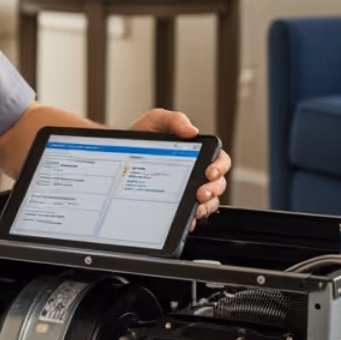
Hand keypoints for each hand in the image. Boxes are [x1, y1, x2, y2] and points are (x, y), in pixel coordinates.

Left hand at [128, 109, 231, 225]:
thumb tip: (192, 131)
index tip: (209, 172)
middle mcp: (197, 172)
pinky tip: (185, 219)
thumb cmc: (143, 136)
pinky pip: (191, 215)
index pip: (220, 161)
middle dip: (213, 190)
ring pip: (209, 202)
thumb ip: (175, 120)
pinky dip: (192, 219)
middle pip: (218, 184)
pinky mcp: (177, 203)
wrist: (120, 153)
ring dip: (205, 206)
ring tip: (194, 208)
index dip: (220, 167)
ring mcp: (188, 189)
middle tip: (200, 193)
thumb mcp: (156, 121)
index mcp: (199, 153)